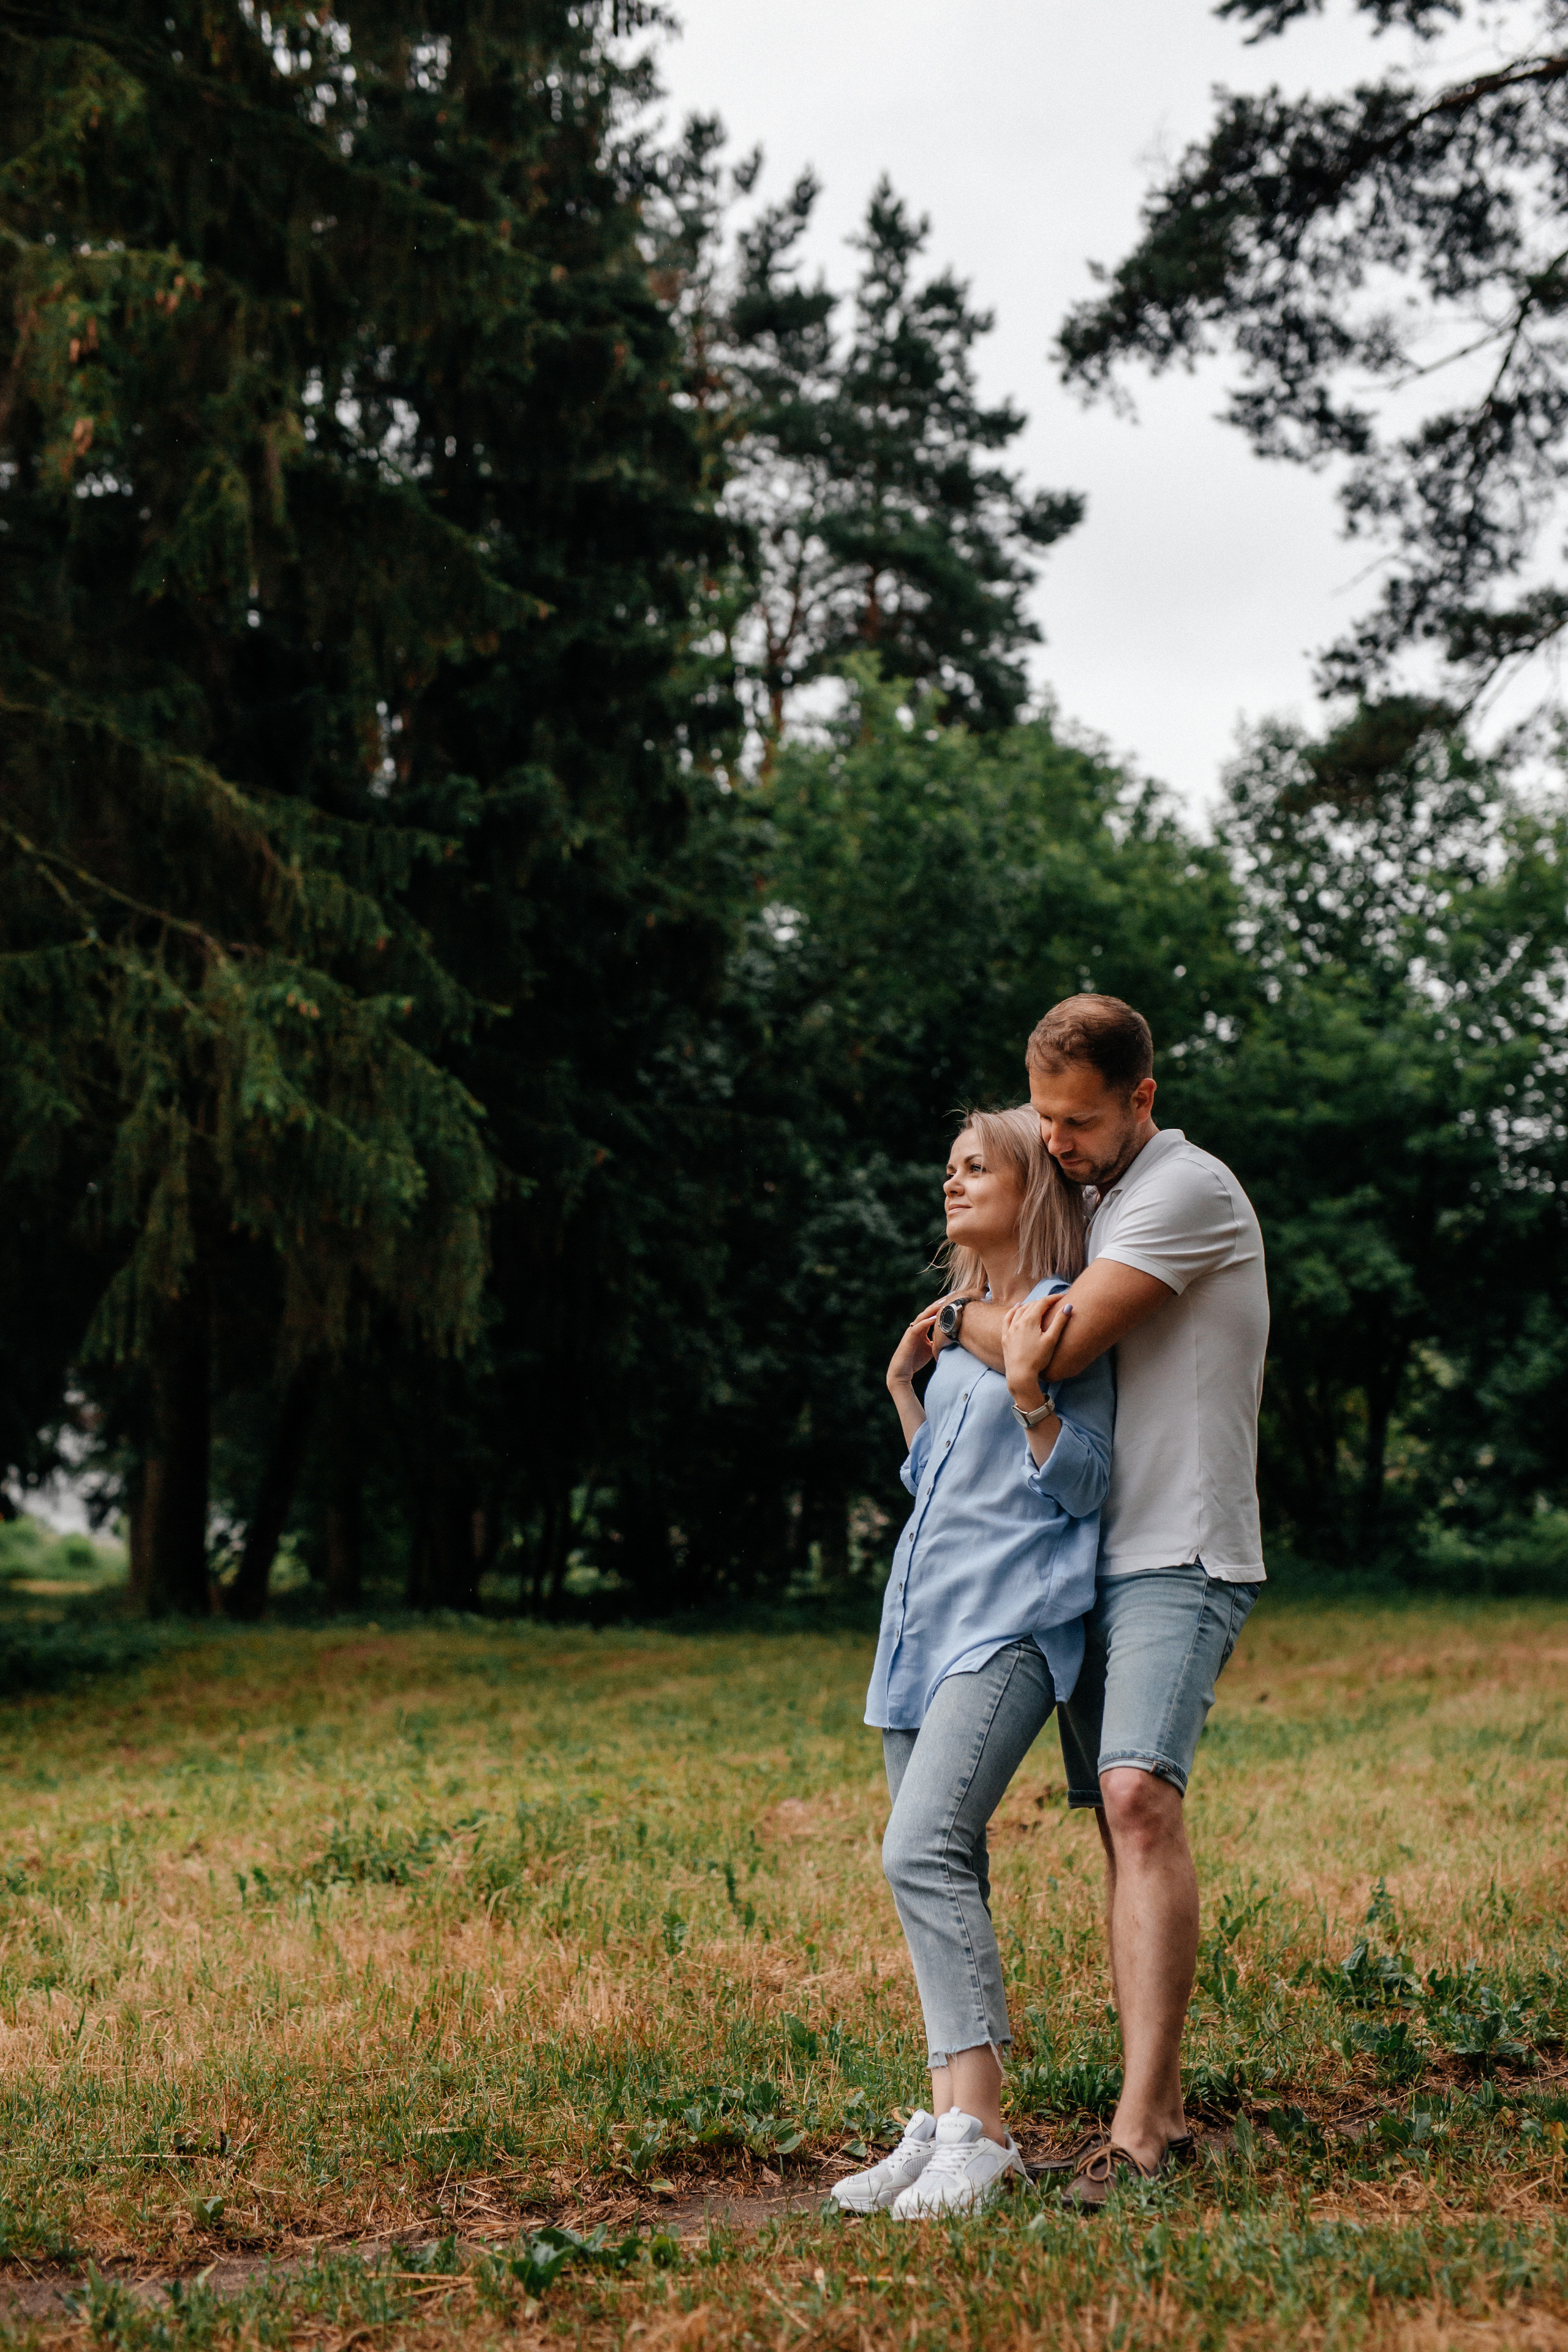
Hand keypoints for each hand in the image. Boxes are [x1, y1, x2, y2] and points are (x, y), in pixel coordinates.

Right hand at [886, 1303, 942, 1393]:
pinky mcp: (908, 1339)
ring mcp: (911, 1332)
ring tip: (943, 1303)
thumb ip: (937, 1341)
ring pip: (922, 1317)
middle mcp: (915, 1327)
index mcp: (920, 1329)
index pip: (931, 1315)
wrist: (902, 1371)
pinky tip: (934, 1318)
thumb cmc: (914, 1360)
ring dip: (932, 1309)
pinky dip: (925, 1322)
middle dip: (938, 1304)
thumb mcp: (930, 1349)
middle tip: (950, 1295)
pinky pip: (917, 1328)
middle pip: (928, 1312)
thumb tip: (951, 1339)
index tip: (953, 1301)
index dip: (941, 1307)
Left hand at [1002, 1294, 1073, 1414]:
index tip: (1063, 1296)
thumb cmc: (1038, 1359)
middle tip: (1054, 1302)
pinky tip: (1017, 1307)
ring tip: (1039, 1304)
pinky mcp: (1006, 1337)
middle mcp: (1018, 1321)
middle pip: (1032, 1305)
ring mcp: (1010, 1329)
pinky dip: (1013, 1310)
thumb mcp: (1051, 1340)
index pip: (1043, 1303)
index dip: (1053, 1298)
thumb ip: (1059, 1322)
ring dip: (1030, 1305)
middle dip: (1044, 1301)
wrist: (1020, 1374)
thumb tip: (1068, 1306)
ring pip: (1020, 1310)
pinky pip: (1008, 1318)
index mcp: (1030, 1320)